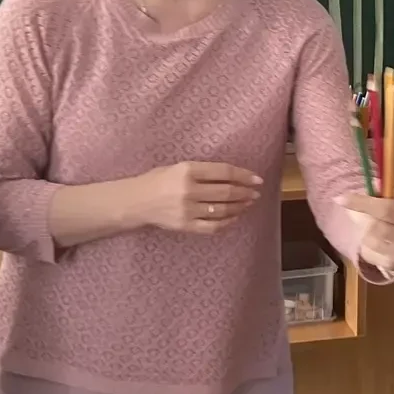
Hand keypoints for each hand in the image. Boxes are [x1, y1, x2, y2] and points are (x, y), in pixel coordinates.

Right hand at [134, 162, 262, 233]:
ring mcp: (188, 210)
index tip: (257, 179)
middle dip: (245, 193)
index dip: (244, 176)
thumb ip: (202, 171)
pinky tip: (234, 217)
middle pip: (226, 192)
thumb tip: (232, 176)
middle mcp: (189, 190)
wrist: (135, 201)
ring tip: (247, 204)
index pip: (224, 172)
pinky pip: (213, 226)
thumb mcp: (178, 167)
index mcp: (188, 170)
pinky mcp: (185, 225)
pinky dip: (227, 222)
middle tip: (255, 193)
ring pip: (222, 210)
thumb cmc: (157, 180)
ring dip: (239, 207)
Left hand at [342, 195, 393, 279]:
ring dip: (365, 232)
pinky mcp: (392, 268)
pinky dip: (367, 246)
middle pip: (373, 227)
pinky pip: (368, 254)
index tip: (340, 198)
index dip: (362, 203)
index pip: (387, 209)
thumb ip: (391, 199)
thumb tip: (368, 187)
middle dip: (363, 219)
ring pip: (368, 241)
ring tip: (376, 229)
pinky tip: (379, 244)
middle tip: (362, 213)